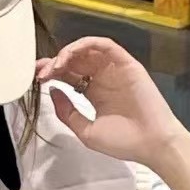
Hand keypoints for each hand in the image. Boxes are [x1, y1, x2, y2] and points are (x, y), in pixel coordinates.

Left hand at [36, 37, 189, 189]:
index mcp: (93, 93)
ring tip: (55, 65)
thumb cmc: (124, 142)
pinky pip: (105, 46)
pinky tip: (71, 54)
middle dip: (54, 63)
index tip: (36, 78)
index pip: (68, 76)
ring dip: (68, 53)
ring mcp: (115, 70)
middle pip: (74, 61)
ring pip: (87, 50)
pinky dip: (86, 44)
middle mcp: (103, 78)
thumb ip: (67, 113)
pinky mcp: (126, 64)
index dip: (51, 73)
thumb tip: (52, 91)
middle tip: (41, 72)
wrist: (152, 144)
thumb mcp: (86, 131)